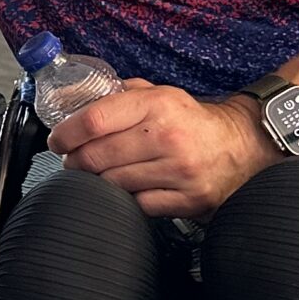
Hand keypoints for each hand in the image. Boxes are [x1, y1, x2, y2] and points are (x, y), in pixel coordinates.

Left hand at [49, 80, 275, 217]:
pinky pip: (139, 205)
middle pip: (97, 157)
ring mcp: (179, 171)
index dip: (66, 134)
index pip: (94, 121)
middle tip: (73, 161)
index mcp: (157, 105)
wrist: (241, 146)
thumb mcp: (159, 94)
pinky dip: (127, 199)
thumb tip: (72, 97)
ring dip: (98, 181)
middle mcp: (168, 137)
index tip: (57, 141)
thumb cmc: (191, 121)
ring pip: (113, 184)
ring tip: (100, 174)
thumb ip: (118, 95)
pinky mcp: (188, 199)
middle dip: (76, 161)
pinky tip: (129, 189)